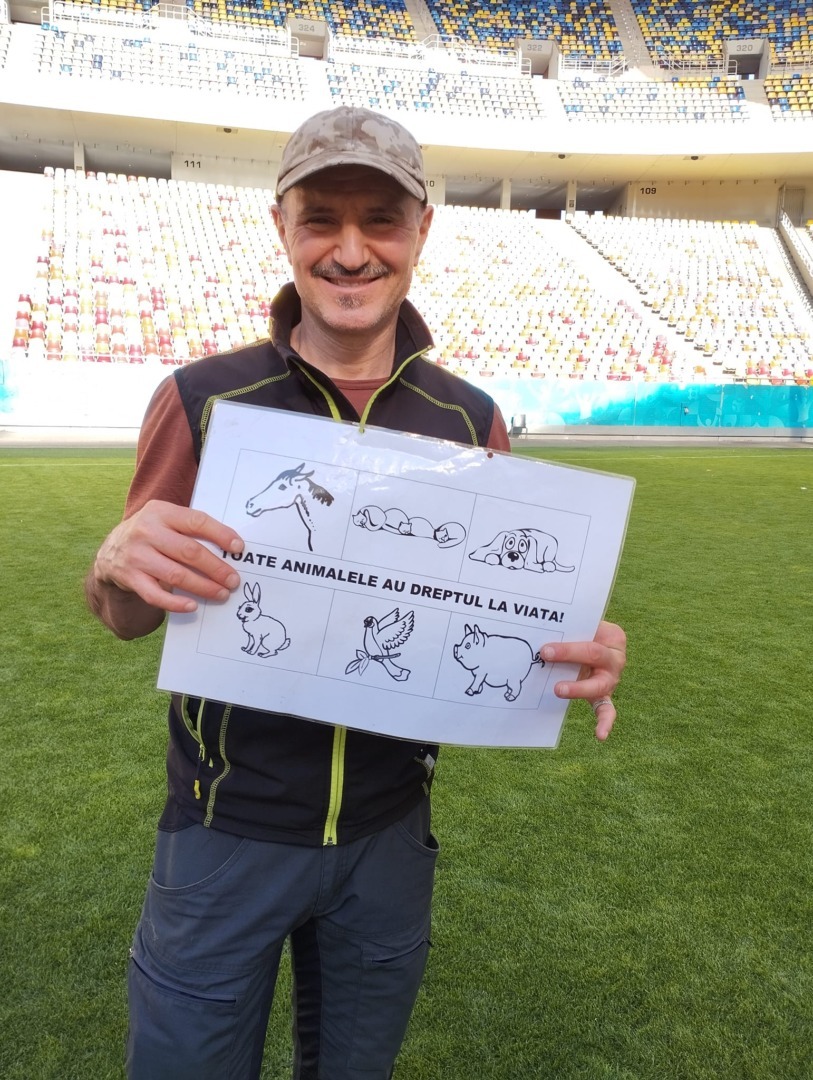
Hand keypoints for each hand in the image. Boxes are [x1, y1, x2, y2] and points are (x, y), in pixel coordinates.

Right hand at [89, 501, 243, 635]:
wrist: (110, 551)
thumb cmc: (151, 535)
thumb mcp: (164, 520)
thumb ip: (190, 528)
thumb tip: (230, 547)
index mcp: (161, 512)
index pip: (197, 521)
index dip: (221, 535)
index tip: (239, 549)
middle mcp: (147, 531)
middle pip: (189, 551)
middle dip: (216, 568)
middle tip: (233, 580)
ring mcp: (136, 556)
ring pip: (176, 574)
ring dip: (203, 587)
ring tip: (221, 594)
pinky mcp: (130, 578)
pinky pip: (156, 595)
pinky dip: (176, 603)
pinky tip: (192, 606)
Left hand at [540, 620, 626, 740]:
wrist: (595, 643)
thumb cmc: (584, 634)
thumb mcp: (582, 626)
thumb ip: (569, 628)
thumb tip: (539, 633)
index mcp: (613, 637)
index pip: (591, 638)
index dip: (568, 644)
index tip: (545, 648)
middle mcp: (616, 659)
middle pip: (594, 655)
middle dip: (568, 654)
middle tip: (546, 655)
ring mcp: (611, 680)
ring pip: (598, 685)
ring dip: (577, 688)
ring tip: (558, 689)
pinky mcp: (604, 696)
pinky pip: (607, 710)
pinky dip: (605, 723)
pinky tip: (600, 735)